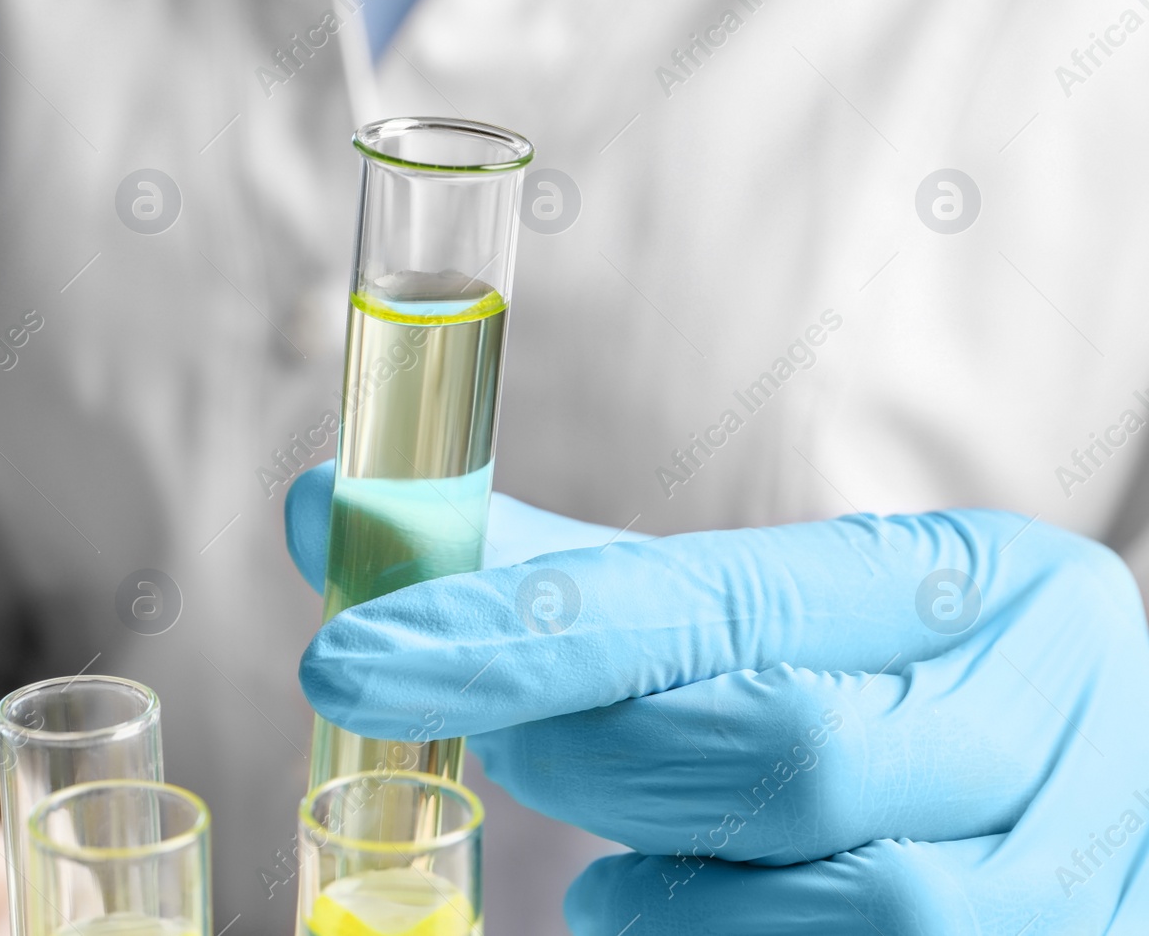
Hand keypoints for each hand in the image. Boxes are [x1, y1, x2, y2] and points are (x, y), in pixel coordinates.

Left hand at [287, 461, 1148, 932]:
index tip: (353, 654)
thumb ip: (563, 575)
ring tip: (606, 868)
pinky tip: (670, 917)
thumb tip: (333, 511)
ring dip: (670, 890)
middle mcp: (1047, 711)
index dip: (518, 634)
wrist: (1085, 770)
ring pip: (843, 898)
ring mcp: (1070, 862)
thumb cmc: (885, 676)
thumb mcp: (770, 606)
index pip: (710, 598)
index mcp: (965, 578)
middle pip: (778, 751)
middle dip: (597, 760)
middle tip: (510, 750)